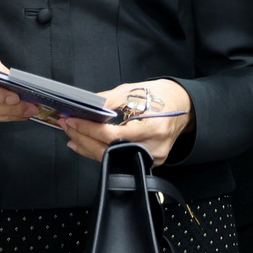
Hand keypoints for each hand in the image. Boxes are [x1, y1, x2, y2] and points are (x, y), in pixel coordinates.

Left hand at [61, 80, 194, 165]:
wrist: (183, 107)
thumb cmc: (161, 96)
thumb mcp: (134, 90)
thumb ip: (109, 100)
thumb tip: (86, 108)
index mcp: (153, 126)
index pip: (113, 135)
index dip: (90, 130)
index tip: (74, 121)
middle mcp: (154, 147)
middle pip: (110, 151)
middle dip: (84, 138)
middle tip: (68, 126)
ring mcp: (152, 158)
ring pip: (112, 158)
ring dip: (88, 147)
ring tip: (72, 135)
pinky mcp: (149, 162)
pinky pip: (119, 159)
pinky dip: (100, 152)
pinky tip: (85, 145)